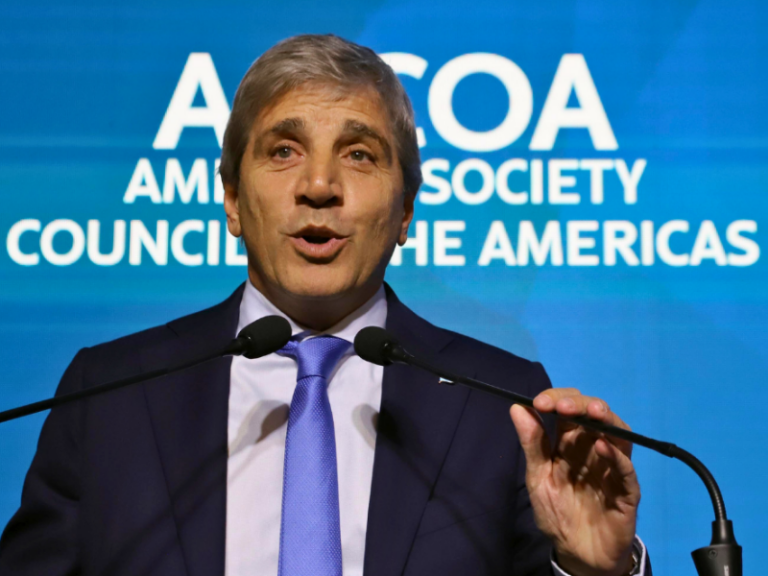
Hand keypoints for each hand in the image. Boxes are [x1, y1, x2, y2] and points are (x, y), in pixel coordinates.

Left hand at [509, 388, 639, 575]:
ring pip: (618, 434)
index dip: (557, 399)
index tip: (539, 402)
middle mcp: (594, 448)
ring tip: (592, 412)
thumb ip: (531, 444)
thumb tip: (517, 407)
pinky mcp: (627, 491)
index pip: (568, 409)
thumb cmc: (557, 513)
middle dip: (581, 404)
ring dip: (606, 419)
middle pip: (595, 415)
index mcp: (571, 442)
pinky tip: (603, 446)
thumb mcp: (538, 478)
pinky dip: (617, 456)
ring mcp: (613, 467)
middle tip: (563, 406)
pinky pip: (626, 470)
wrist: (576, 553)